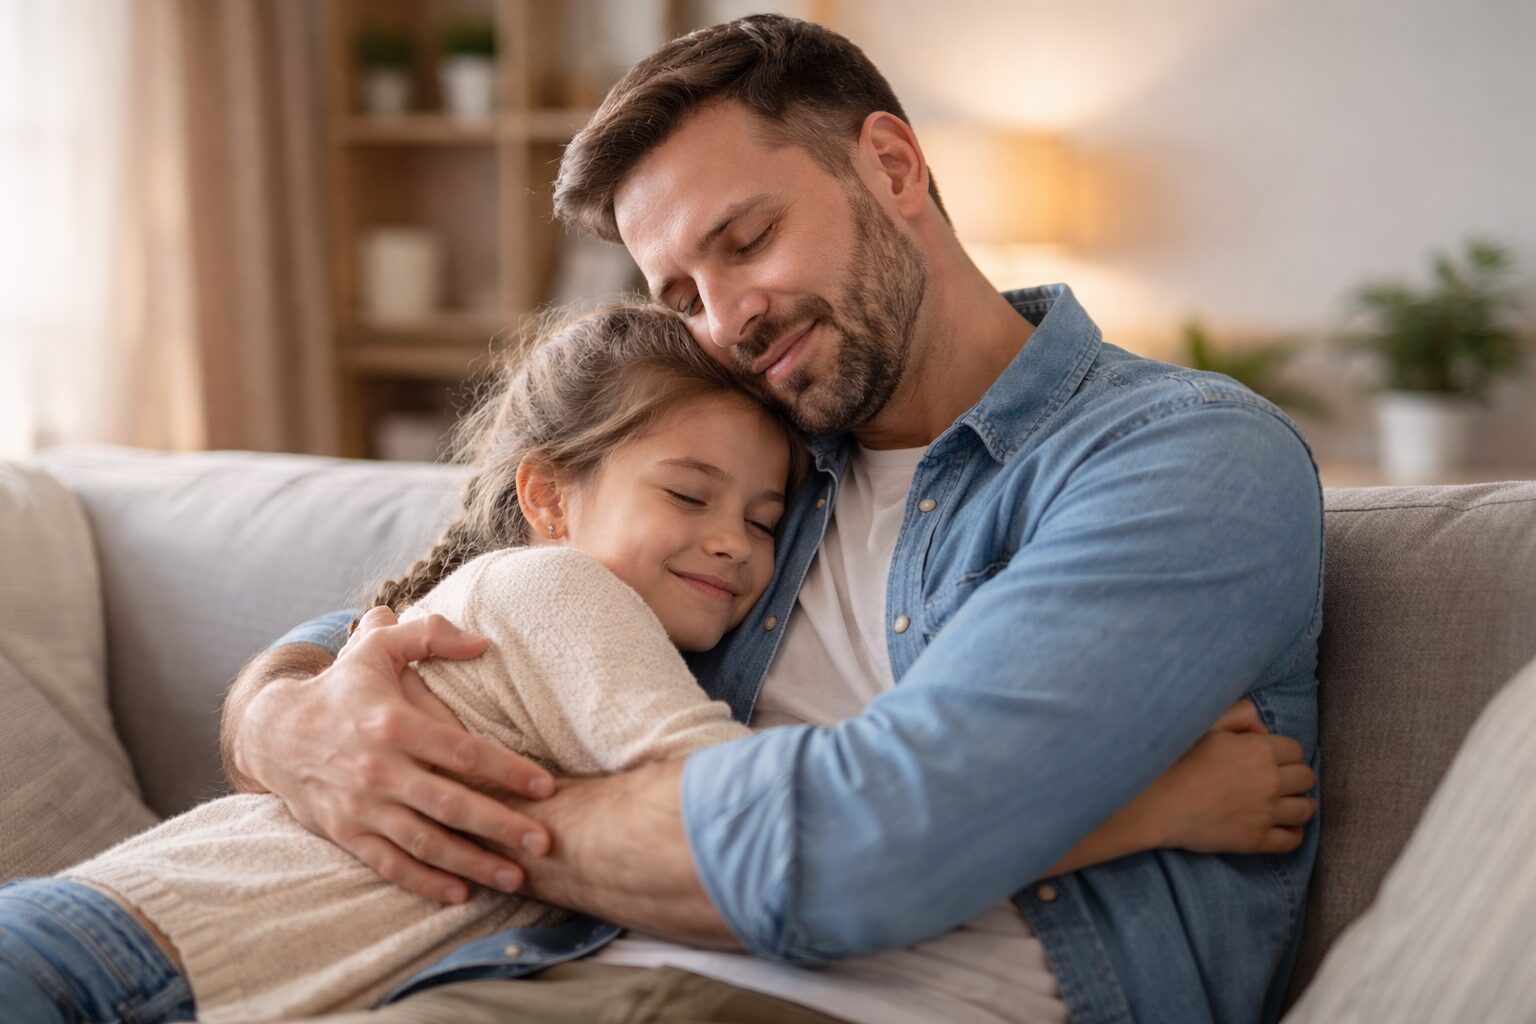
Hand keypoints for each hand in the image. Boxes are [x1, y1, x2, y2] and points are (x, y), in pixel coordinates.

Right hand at [239, 605, 556, 902]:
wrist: (273, 733)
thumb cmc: (340, 687)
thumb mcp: (377, 648)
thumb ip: (430, 636)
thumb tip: (483, 642)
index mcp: (393, 724)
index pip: (461, 750)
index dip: (506, 769)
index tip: (546, 787)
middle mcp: (378, 769)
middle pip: (450, 804)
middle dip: (501, 825)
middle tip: (545, 842)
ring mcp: (361, 807)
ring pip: (425, 842)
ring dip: (473, 863)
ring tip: (516, 877)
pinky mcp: (346, 833)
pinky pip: (391, 864)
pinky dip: (426, 883)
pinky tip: (461, 894)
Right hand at [1143, 699, 1316, 854]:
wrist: (1155, 802)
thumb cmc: (1176, 760)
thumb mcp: (1206, 724)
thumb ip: (1238, 715)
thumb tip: (1260, 727)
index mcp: (1259, 750)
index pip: (1295, 749)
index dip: (1285, 752)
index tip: (1274, 758)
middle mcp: (1270, 781)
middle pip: (1306, 778)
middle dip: (1296, 776)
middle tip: (1282, 779)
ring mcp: (1265, 813)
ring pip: (1305, 809)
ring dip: (1301, 804)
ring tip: (1289, 803)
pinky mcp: (1256, 840)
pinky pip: (1291, 840)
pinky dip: (1295, 833)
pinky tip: (1287, 828)